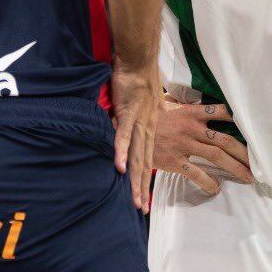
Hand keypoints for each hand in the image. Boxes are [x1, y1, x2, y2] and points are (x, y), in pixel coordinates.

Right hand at [111, 64, 161, 211]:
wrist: (139, 61)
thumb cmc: (140, 80)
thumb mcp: (146, 104)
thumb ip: (144, 118)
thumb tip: (142, 125)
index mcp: (150, 128)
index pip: (148, 159)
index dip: (146, 180)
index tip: (145, 199)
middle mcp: (147, 130)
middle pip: (145, 163)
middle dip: (142, 188)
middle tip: (141, 209)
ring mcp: (138, 123)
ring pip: (138, 156)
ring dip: (136, 179)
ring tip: (136, 199)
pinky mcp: (128, 113)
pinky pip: (123, 135)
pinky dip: (122, 151)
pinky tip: (120, 167)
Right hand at [155, 98, 251, 194]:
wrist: (127, 132)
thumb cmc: (148, 118)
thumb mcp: (166, 105)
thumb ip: (181, 104)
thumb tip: (188, 100)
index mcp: (191, 113)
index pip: (221, 112)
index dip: (237, 119)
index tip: (251, 130)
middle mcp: (192, 128)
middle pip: (225, 140)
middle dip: (243, 153)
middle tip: (256, 164)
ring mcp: (184, 145)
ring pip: (216, 156)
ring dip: (235, 168)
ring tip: (247, 177)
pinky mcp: (175, 161)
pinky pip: (197, 173)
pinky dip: (208, 182)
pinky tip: (216, 188)